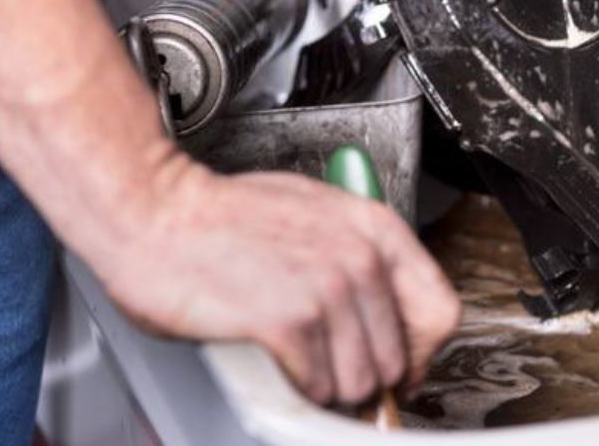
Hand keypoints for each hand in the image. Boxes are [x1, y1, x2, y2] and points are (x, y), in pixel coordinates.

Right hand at [96, 162, 460, 404]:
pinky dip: (294, 387)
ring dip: (326, 385)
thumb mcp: (316, 215)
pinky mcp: (288, 321)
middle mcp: (360, 258)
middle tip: (327, 367)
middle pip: (397, 360)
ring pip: (358, 382)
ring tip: (296, 360)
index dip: (418, 351)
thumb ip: (359, 258)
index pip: (441, 312)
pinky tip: (274, 360)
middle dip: (362, 375)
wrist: (157, 212)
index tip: (396, 364)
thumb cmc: (223, 215)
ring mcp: (326, 290)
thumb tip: (386, 313)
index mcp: (375, 229)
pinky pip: (315, 387)